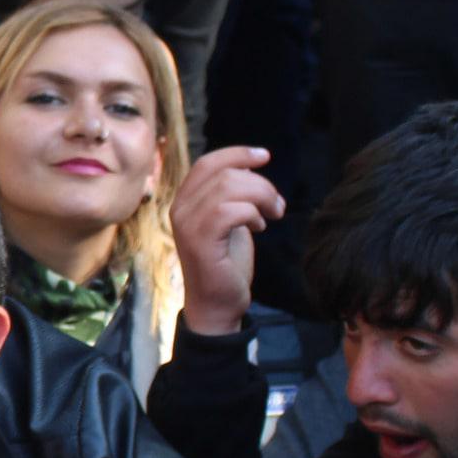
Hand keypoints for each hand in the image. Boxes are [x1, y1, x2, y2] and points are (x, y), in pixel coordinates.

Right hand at [171, 145, 284, 336]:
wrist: (217, 304)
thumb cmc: (225, 264)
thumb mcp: (229, 221)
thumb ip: (231, 197)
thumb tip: (249, 171)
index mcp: (185, 202)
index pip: (207, 164)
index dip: (237, 154)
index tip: (264, 156)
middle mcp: (180, 210)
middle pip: (224, 174)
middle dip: (260, 184)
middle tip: (277, 206)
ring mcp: (187, 225)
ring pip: (228, 188)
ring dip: (261, 197)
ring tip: (272, 215)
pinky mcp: (200, 242)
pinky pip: (230, 211)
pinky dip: (252, 214)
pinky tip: (260, 227)